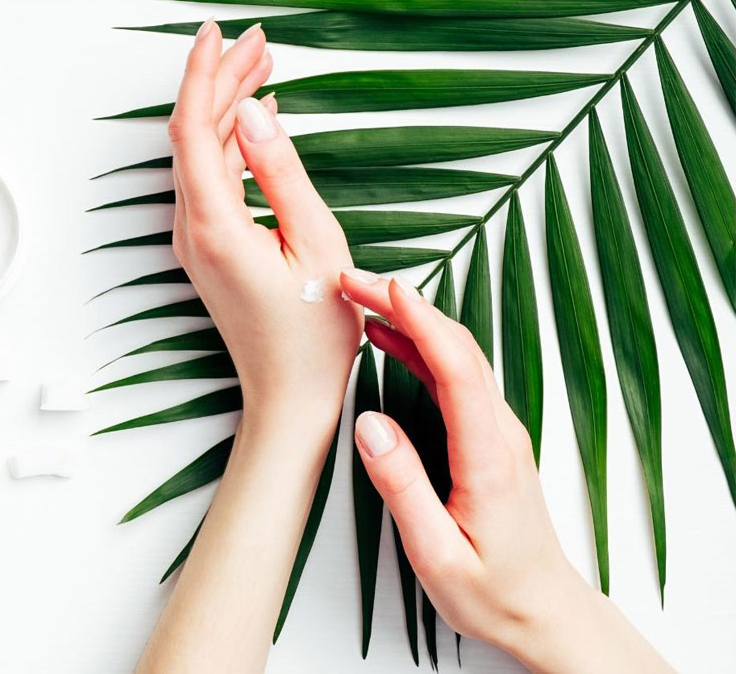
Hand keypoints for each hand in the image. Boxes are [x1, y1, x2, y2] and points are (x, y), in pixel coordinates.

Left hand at [169, 19, 362, 424]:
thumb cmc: (313, 336)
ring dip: (229, 109)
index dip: (203, 74)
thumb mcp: (315, 246)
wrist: (290, 398)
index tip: (219, 32)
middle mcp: (193, 231)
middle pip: (194, 135)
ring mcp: (196, 241)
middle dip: (221, 80)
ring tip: (263, 64)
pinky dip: (234, 146)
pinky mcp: (208, 249)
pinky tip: (258, 122)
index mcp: (215, 227)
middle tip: (257, 39)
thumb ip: (283, 175)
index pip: (194, 130)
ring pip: (202, 156)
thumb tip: (258, 113)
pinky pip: (213, 182)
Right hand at [340, 271, 672, 673]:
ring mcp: (499, 432)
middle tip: (350, 281)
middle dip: (406, 304)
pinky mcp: (489, 437)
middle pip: (457, 347)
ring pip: (458, 356)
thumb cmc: (492, 591)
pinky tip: (389, 340)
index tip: (385, 289)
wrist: (542, 611)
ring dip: (412, 320)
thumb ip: (404, 488)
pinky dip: (421, 347)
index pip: (458, 369)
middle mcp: (501, 434)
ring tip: (361, 298)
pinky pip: (456, 376)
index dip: (421, 322)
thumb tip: (371, 425)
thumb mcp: (436, 554)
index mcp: (489, 457)